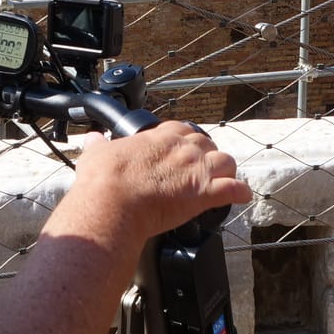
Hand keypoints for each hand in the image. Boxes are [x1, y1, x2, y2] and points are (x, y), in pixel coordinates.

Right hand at [66, 121, 249, 245]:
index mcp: (159, 138)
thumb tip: (92, 139)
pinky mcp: (203, 194)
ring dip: (227, 171)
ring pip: (226, 162)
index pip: (182, 129)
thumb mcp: (95, 154)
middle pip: (207, 144)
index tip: (183, 149)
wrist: (112, 204)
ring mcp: (195, 170)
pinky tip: (242, 196)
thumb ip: (97, 145)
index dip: (186, 139)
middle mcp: (182, 150)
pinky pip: (234, 190)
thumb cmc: (103, 181)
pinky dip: (240, 193)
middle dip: (208, 155)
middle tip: (202, 169)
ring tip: (224, 180)